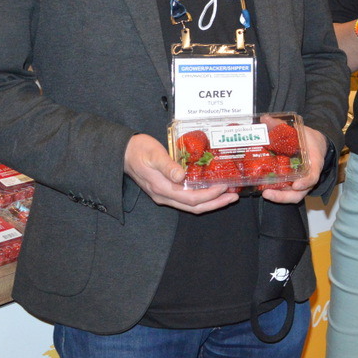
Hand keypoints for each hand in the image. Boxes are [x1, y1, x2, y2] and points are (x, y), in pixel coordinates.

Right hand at [124, 133, 238, 213]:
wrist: (124, 153)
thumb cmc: (139, 150)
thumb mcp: (154, 154)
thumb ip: (167, 166)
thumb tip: (181, 176)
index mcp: (162, 188)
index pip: (191, 198)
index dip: (209, 195)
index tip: (224, 186)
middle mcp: (164, 196)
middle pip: (194, 207)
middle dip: (215, 203)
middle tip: (234, 197)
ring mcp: (164, 195)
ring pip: (191, 205)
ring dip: (211, 202)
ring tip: (228, 196)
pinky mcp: (166, 191)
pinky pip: (186, 199)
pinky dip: (202, 197)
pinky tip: (211, 190)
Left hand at [261, 124, 327, 203]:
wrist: (316, 145)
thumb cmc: (310, 140)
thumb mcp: (300, 131)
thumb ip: (281, 125)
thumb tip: (264, 118)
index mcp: (314, 163)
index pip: (313, 176)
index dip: (306, 182)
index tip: (296, 185)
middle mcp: (308, 176)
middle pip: (299, 193)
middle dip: (283, 197)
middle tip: (268, 193)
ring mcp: (301, 182)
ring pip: (293, 196)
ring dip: (278, 197)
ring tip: (264, 193)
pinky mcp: (294, 183)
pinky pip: (287, 191)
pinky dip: (276, 192)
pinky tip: (263, 188)